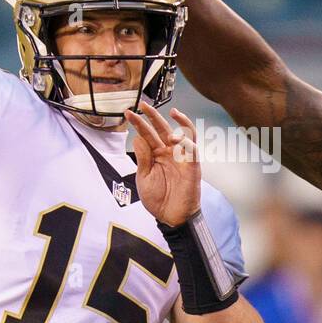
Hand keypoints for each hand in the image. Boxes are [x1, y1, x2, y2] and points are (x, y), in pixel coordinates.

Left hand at [124, 101, 198, 226]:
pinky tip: (176, 139)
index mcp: (156, 154)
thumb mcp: (144, 178)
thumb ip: (143, 158)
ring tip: (171, 113)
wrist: (171, 217)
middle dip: (154, 115)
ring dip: (179, 122)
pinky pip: (193, 149)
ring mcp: (182, 158)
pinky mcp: (193, 166)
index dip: (139, 123)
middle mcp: (170, 152)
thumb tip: (138, 137)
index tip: (128, 112)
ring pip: (184, 133)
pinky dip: (187, 141)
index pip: (147, 134)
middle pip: (163, 128)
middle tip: (144, 105)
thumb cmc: (158, 199)